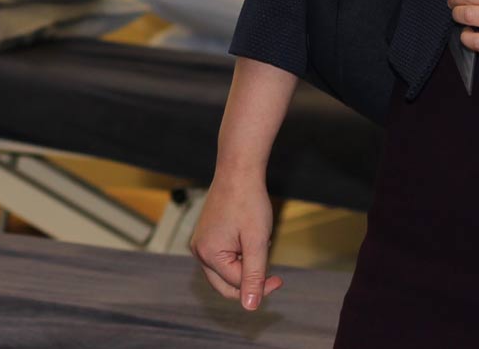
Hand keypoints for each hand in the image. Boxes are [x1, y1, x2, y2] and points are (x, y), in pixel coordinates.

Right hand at [190, 173, 284, 310]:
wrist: (238, 171)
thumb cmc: (249, 203)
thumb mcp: (257, 242)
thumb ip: (254, 276)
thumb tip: (250, 307)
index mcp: (208, 254)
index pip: (236, 285)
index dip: (260, 285)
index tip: (279, 278)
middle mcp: (199, 251)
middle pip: (226, 284)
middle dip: (250, 280)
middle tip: (272, 273)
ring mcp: (201, 243)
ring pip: (226, 272)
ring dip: (246, 266)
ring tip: (258, 244)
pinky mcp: (206, 236)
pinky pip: (224, 258)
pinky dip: (240, 255)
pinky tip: (250, 238)